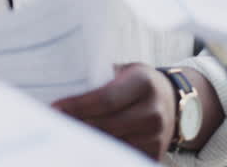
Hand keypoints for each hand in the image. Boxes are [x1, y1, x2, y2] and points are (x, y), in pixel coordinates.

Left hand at [52, 63, 174, 160]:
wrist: (172, 100)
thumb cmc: (138, 83)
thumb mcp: (125, 71)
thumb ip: (101, 79)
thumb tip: (60, 83)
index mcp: (143, 83)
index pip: (105, 98)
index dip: (78, 106)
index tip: (54, 108)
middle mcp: (153, 110)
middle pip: (106, 124)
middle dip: (77, 125)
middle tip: (53, 125)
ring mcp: (157, 135)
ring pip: (112, 143)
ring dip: (88, 141)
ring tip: (66, 136)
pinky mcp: (155, 152)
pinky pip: (123, 154)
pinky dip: (104, 151)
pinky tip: (87, 146)